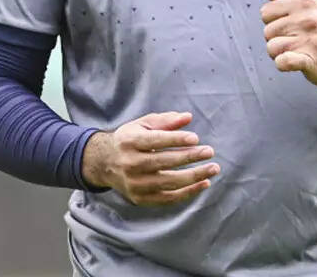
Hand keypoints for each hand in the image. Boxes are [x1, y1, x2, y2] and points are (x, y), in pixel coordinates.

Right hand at [82, 111, 218, 205]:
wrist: (104, 163)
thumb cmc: (129, 140)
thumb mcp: (142, 124)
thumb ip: (166, 121)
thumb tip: (188, 118)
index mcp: (130, 142)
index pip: (155, 141)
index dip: (176, 140)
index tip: (196, 138)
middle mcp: (130, 164)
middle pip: (163, 162)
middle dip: (189, 157)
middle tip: (209, 151)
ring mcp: (135, 183)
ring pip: (168, 182)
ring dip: (194, 176)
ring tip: (213, 169)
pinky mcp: (140, 198)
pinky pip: (168, 198)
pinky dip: (188, 192)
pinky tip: (203, 183)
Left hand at [253, 0, 316, 86]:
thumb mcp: (304, 5)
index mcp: (304, 2)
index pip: (266, 12)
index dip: (274, 21)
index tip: (289, 26)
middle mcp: (308, 19)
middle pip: (267, 31)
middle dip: (276, 39)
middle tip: (295, 41)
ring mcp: (311, 40)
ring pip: (272, 48)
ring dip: (279, 53)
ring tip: (296, 51)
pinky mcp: (312, 60)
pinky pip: (283, 61)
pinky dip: (283, 63)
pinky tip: (292, 61)